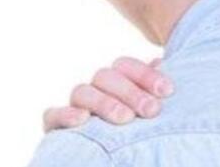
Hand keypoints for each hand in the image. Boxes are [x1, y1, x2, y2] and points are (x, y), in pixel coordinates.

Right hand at [42, 56, 173, 131]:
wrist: (115, 159)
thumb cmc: (138, 134)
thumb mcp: (147, 112)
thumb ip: (152, 91)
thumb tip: (161, 63)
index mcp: (116, 81)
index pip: (125, 65)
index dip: (145, 74)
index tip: (167, 91)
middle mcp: (94, 89)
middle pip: (105, 76)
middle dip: (131, 92)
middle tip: (151, 110)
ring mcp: (74, 106)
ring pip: (82, 92)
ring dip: (104, 103)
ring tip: (125, 119)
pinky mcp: (55, 125)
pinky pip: (52, 115)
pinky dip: (65, 115)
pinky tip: (82, 119)